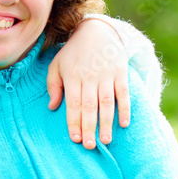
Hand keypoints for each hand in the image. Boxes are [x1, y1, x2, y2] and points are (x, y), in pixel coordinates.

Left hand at [47, 18, 129, 148]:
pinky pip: (124, 94)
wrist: (97, 31)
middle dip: (89, 127)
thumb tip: (52, 107)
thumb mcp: (57, 65)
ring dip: (107, 122)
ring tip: (105, 140)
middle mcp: (89, 78)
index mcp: (72, 77)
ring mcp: (106, 76)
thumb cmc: (73, 52)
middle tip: (90, 146)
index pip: (72, 104)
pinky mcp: (121, 74)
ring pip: (106, 103)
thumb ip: (53, 86)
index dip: (74, 122)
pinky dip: (125, 109)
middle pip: (89, 106)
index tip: (75, 139)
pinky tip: (124, 123)